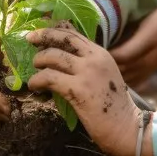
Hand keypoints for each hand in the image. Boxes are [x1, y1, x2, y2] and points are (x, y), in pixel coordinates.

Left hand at [28, 27, 143, 155]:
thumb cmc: (113, 105)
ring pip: (53, 56)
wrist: (126, 126)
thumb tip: (61, 54)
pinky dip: (37, 80)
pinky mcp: (79, 89)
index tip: (40, 31)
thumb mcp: (103, 75)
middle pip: (63, 38)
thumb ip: (86, 62)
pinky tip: (35, 86)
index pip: (73, 33)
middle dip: (43, 35)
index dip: (54, 29)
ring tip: (35, 70)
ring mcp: (87, 72)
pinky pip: (50, 77)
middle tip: (30, 39)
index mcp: (100, 53)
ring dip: (39, 61)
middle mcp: (94, 58)